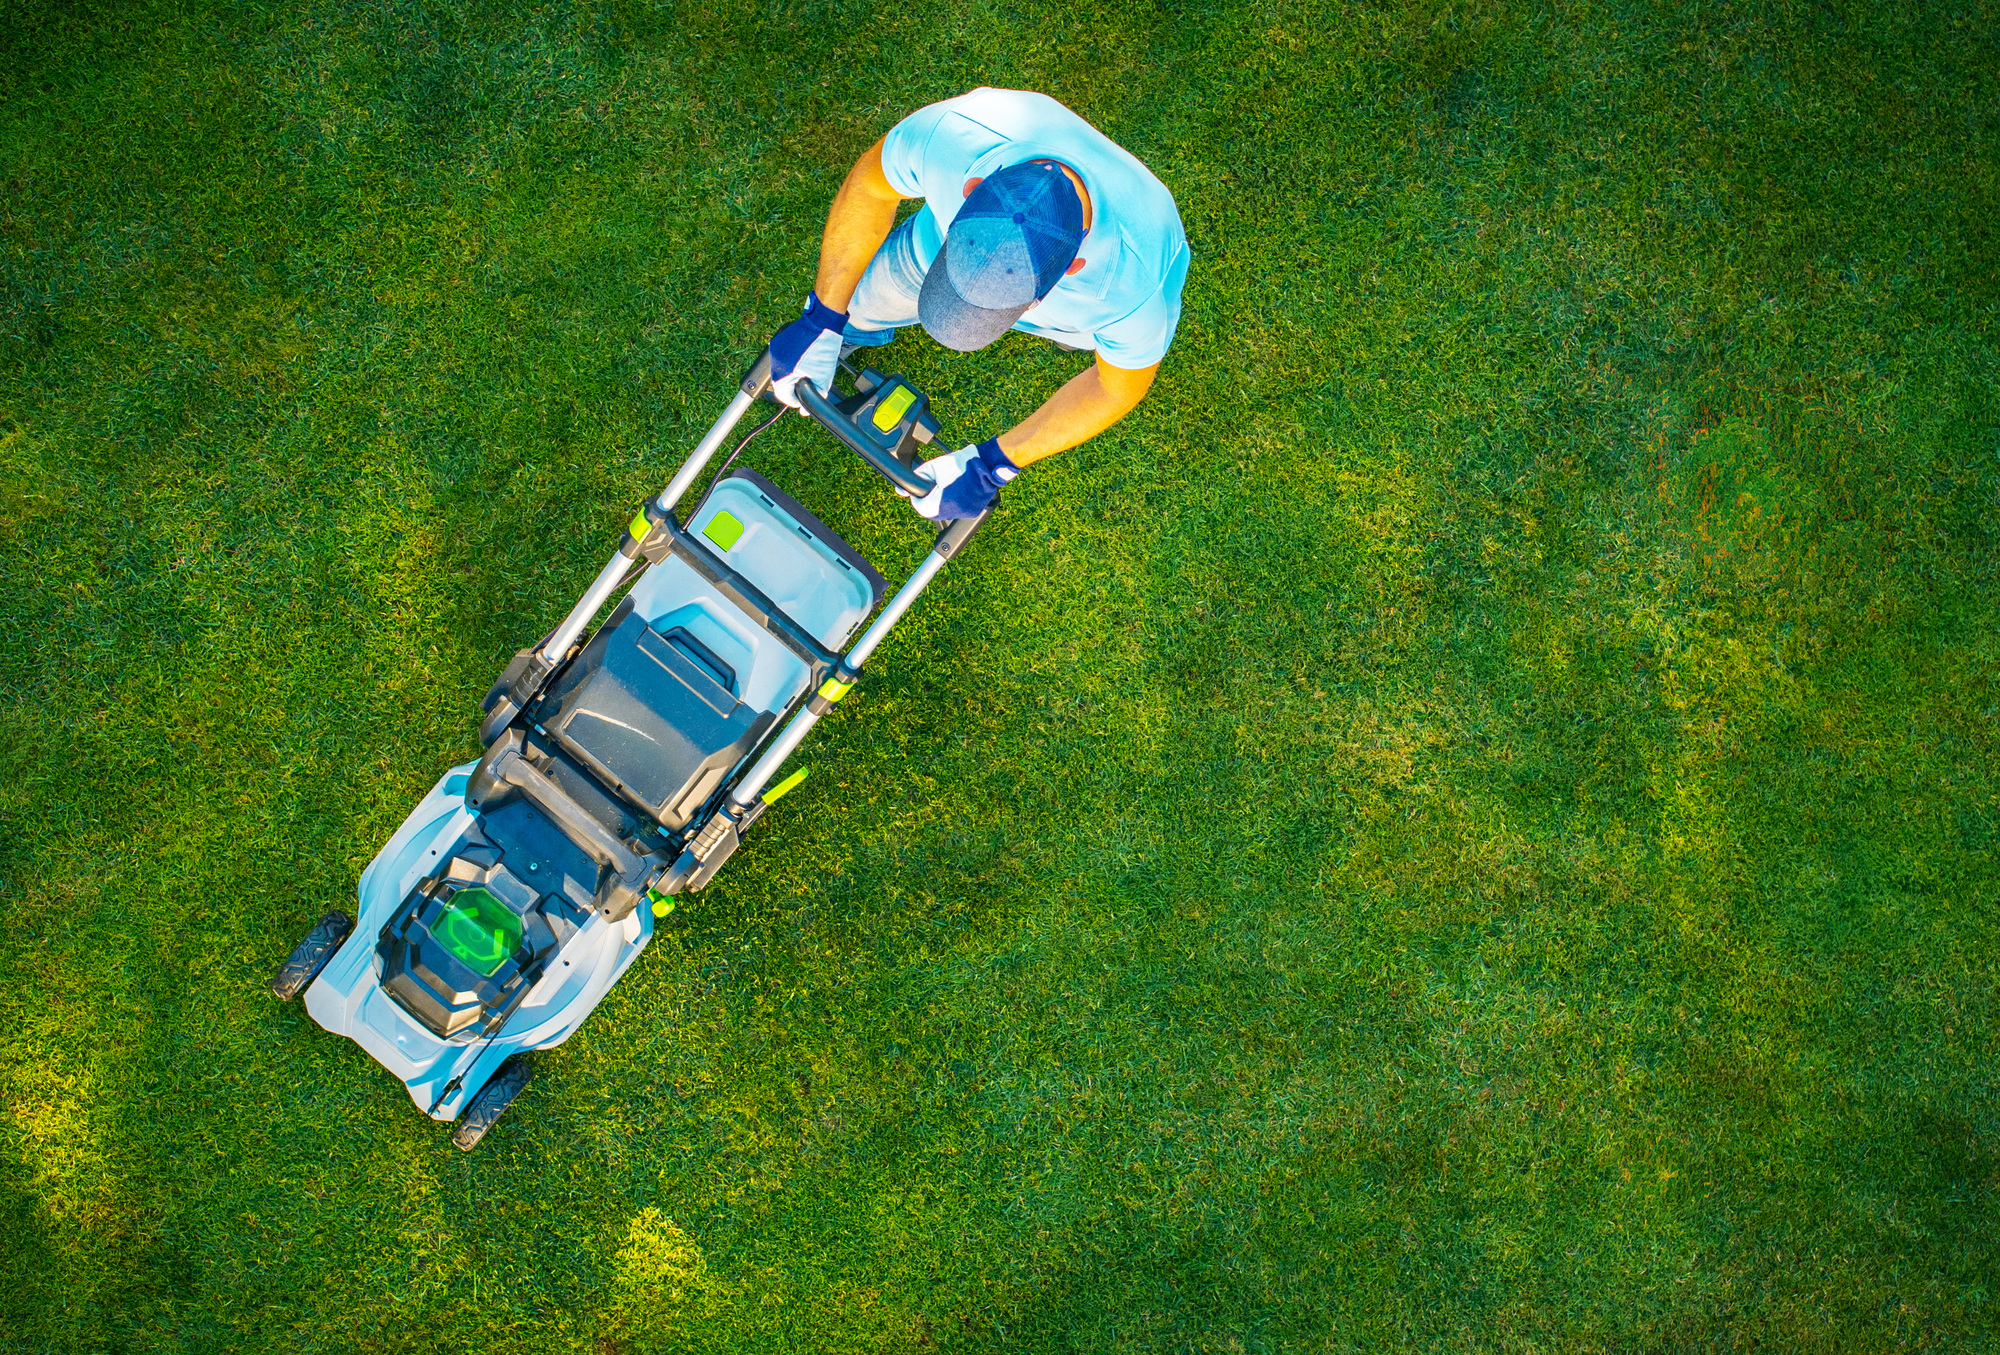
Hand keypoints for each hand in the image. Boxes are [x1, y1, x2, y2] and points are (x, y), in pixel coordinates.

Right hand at [768, 292, 846, 408]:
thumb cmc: (823, 348)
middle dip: (792, 387)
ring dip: (790, 375)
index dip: (794, 401)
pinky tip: (801, 359)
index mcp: (783, 372)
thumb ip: (815, 396)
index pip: (782, 395)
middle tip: (806, 384)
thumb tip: (804, 411)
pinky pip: (780, 359)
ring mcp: (774, 350)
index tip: (802, 400)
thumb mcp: (823, 377)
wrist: (822, 322)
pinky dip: (789, 364)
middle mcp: (775, 362)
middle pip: (780, 384)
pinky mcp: (777, 342)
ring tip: (805, 370)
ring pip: (779, 372)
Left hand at [910, 438, 1018, 520]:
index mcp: (941, 504)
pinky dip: (954, 502)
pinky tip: (958, 489)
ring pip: (944, 512)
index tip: (924, 486)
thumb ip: (916, 478)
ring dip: (942, 501)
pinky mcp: (972, 512)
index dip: (919, 495)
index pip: (920, 507)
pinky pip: (957, 510)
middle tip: (938, 483)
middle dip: (931, 499)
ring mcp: (964, 514)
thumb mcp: (933, 467)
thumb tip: (900, 491)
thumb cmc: (960, 463)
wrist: (986, 462)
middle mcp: (952, 513)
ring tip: (949, 485)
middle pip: (932, 511)